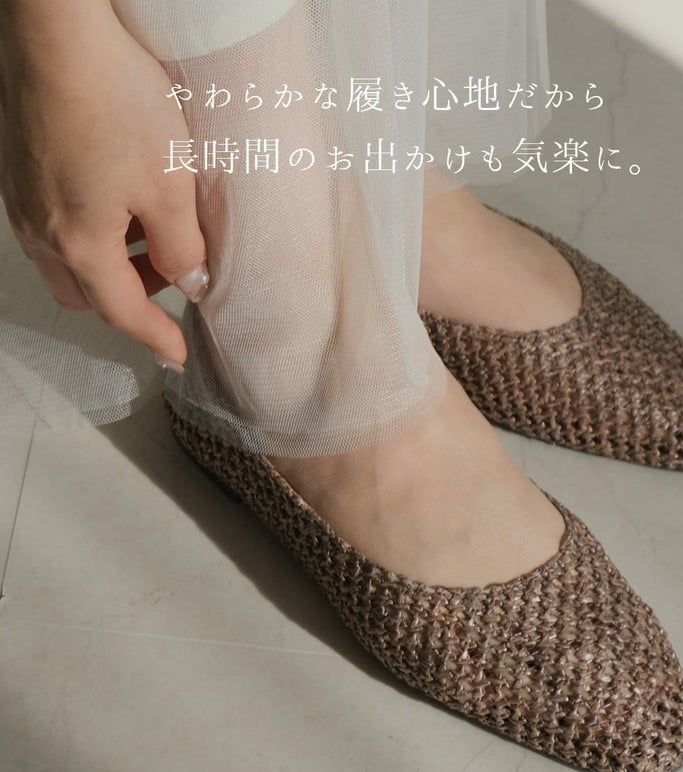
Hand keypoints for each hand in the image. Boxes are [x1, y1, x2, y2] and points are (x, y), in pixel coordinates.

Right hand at [0, 0, 208, 370]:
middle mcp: (40, 231)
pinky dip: (91, 236)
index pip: (122, 312)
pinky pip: (56, 227)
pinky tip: (120, 204)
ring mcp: (22, 201)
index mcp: (78, 243)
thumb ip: (183, 247)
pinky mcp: (19, 171)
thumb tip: (191, 284)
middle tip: (173, 280)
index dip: (155, 338)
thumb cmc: (118, 105)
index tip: (178, 357)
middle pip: (86, 294)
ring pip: (67, 262)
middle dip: (131, 301)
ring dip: (111, 268)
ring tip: (153, 238)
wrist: (55, 31)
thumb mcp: (170, 186)